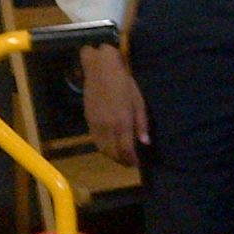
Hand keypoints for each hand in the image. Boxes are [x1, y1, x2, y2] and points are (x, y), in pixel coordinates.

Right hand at [82, 45, 149, 166]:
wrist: (100, 70)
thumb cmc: (124, 83)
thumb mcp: (138, 101)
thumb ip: (141, 123)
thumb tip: (145, 142)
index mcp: (122, 122)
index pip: (126, 150)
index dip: (132, 160)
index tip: (138, 163)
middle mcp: (107, 127)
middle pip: (113, 153)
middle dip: (122, 160)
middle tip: (131, 162)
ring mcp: (96, 125)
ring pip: (102, 149)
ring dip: (112, 156)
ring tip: (121, 157)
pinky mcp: (88, 121)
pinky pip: (95, 141)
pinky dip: (103, 148)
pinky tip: (110, 146)